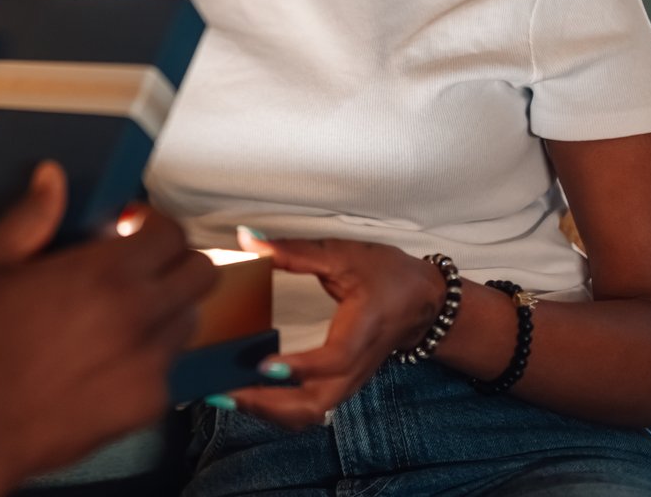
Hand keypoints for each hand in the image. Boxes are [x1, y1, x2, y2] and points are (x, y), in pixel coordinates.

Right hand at [0, 162, 216, 493]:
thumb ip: (28, 216)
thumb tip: (52, 176)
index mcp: (107, 273)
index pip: (172, 233)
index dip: (154, 225)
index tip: (131, 230)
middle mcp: (142, 315)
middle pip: (202, 272)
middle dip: (176, 261)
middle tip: (141, 266)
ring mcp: (151, 364)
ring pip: (190, 319)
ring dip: (167, 308)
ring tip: (124, 314)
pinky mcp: (149, 404)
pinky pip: (170, 367)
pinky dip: (150, 356)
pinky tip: (110, 358)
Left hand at [226, 237, 442, 428]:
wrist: (425, 301)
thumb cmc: (387, 275)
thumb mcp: (342, 254)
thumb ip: (293, 250)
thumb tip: (247, 238)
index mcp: (362, 330)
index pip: (335, 359)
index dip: (302, 367)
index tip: (264, 364)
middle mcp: (355, 365)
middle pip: (317, 403)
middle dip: (270, 404)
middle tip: (226, 391)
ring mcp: (349, 380)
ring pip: (311, 413)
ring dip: (270, 412)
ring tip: (228, 397)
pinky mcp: (341, 384)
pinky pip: (311, 408)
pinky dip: (279, 410)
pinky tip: (249, 396)